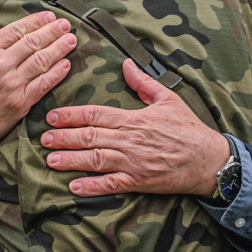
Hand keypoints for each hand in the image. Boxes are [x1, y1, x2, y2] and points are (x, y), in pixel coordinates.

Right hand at [0, 11, 75, 178]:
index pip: (17, 29)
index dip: (37, 21)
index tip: (49, 16)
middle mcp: (1, 64)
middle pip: (34, 42)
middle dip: (53, 31)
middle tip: (66, 24)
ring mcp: (12, 84)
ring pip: (42, 60)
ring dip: (60, 48)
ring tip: (71, 40)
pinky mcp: (20, 103)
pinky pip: (44, 84)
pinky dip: (57, 73)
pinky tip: (66, 65)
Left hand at [41, 59, 229, 197]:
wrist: (208, 159)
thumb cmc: (189, 128)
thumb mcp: (168, 98)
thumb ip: (144, 82)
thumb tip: (126, 64)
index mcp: (134, 119)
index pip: (96, 115)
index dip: (72, 115)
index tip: (53, 116)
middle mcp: (130, 140)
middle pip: (90, 137)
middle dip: (64, 138)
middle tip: (43, 139)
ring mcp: (133, 162)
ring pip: (95, 160)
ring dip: (71, 160)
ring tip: (50, 161)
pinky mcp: (139, 182)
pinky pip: (111, 185)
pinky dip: (92, 187)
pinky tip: (74, 187)